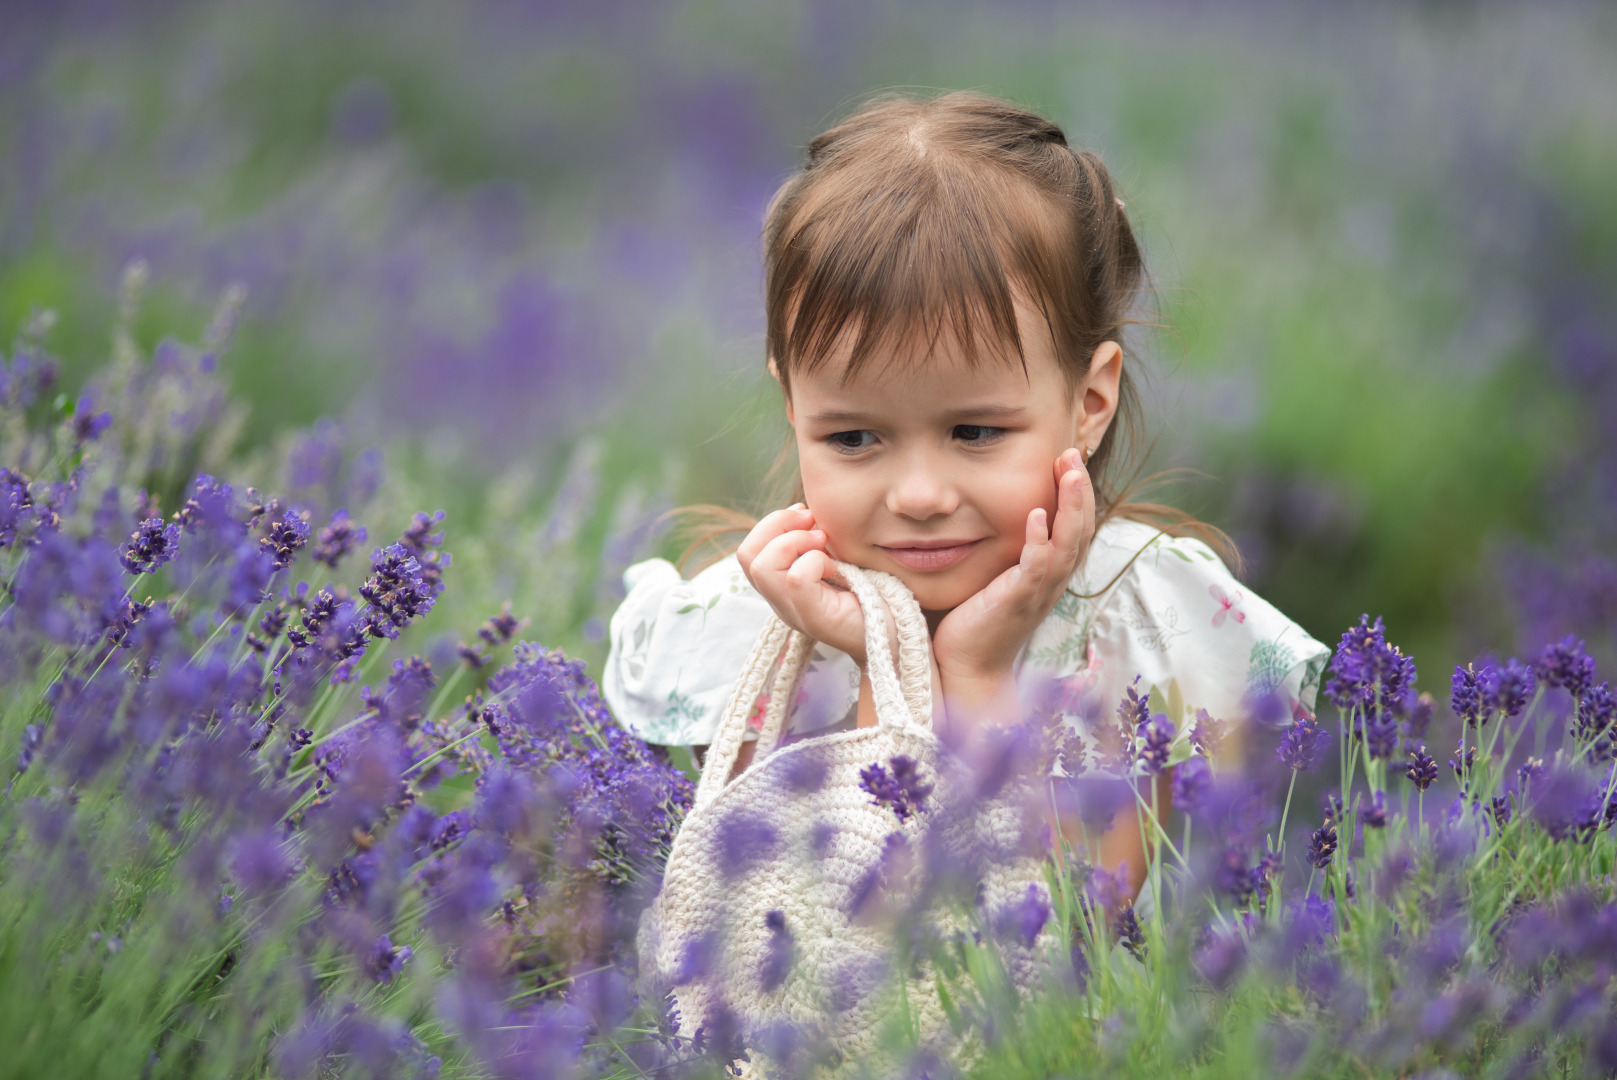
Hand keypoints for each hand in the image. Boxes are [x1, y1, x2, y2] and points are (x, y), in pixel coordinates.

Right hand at [736, 504, 867, 663]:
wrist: (897, 635)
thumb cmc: (873, 594)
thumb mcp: (838, 560)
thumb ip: (816, 541)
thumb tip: (803, 511)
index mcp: (782, 586)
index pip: (748, 551)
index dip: (772, 523)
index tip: (806, 514)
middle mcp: (781, 601)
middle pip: (746, 555)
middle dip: (777, 525)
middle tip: (814, 525)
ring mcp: (794, 613)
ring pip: (762, 567)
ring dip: (795, 542)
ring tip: (823, 545)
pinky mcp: (815, 619)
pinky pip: (796, 579)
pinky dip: (816, 561)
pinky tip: (837, 567)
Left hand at [931, 448, 1095, 712]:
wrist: (966, 668)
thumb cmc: (976, 621)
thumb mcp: (996, 576)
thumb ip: (1004, 549)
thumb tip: (992, 513)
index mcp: (1048, 573)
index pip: (1074, 526)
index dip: (1076, 493)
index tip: (1068, 459)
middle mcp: (1050, 581)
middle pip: (1080, 529)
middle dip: (1079, 490)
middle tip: (1073, 453)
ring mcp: (1037, 592)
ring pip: (1067, 544)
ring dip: (1070, 507)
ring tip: (1068, 473)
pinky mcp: (1017, 602)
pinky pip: (1036, 568)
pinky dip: (1039, 541)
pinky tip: (1036, 516)